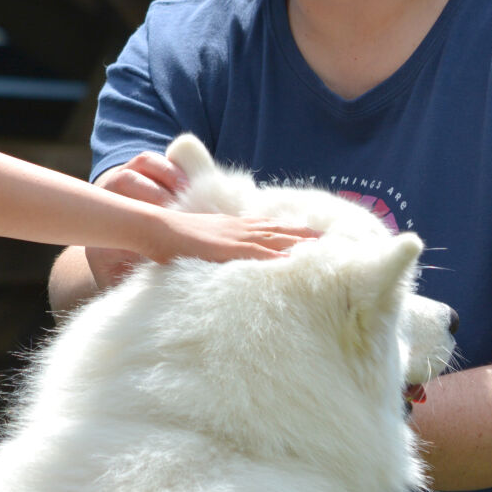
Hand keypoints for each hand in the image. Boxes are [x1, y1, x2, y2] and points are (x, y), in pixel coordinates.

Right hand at [83, 150, 314, 288]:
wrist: (157, 229)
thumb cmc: (173, 240)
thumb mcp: (202, 243)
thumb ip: (216, 252)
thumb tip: (223, 264)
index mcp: (235, 228)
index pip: (272, 228)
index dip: (294, 231)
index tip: (316, 236)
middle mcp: (241, 229)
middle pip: (281, 231)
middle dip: (307, 236)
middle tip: (334, 242)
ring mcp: (236, 238)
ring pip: (276, 240)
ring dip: (301, 244)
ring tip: (325, 250)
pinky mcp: (228, 249)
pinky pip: (258, 253)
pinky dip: (277, 257)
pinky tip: (294, 262)